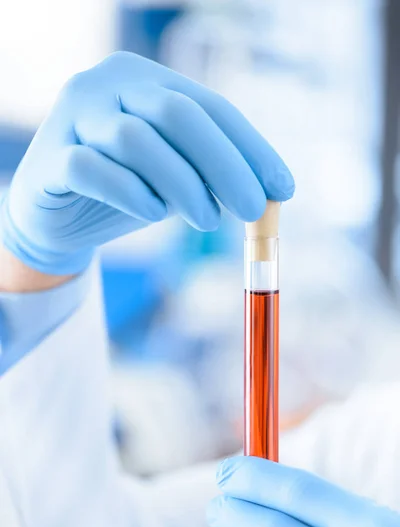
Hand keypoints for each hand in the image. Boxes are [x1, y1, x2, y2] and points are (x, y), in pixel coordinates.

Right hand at [0, 51, 293, 275]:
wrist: (55, 213)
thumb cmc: (122, 189)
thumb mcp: (173, 178)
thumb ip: (210, 176)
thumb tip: (270, 194)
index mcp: (146, 80)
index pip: (210, 107)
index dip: (251, 149)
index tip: (282, 189)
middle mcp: (108, 85)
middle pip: (177, 114)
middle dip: (225, 165)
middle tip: (252, 210)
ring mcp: (74, 116)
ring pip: (136, 139)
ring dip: (182, 184)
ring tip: (207, 220)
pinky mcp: (50, 156)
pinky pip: (93, 170)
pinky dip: (132, 193)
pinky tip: (154, 213)